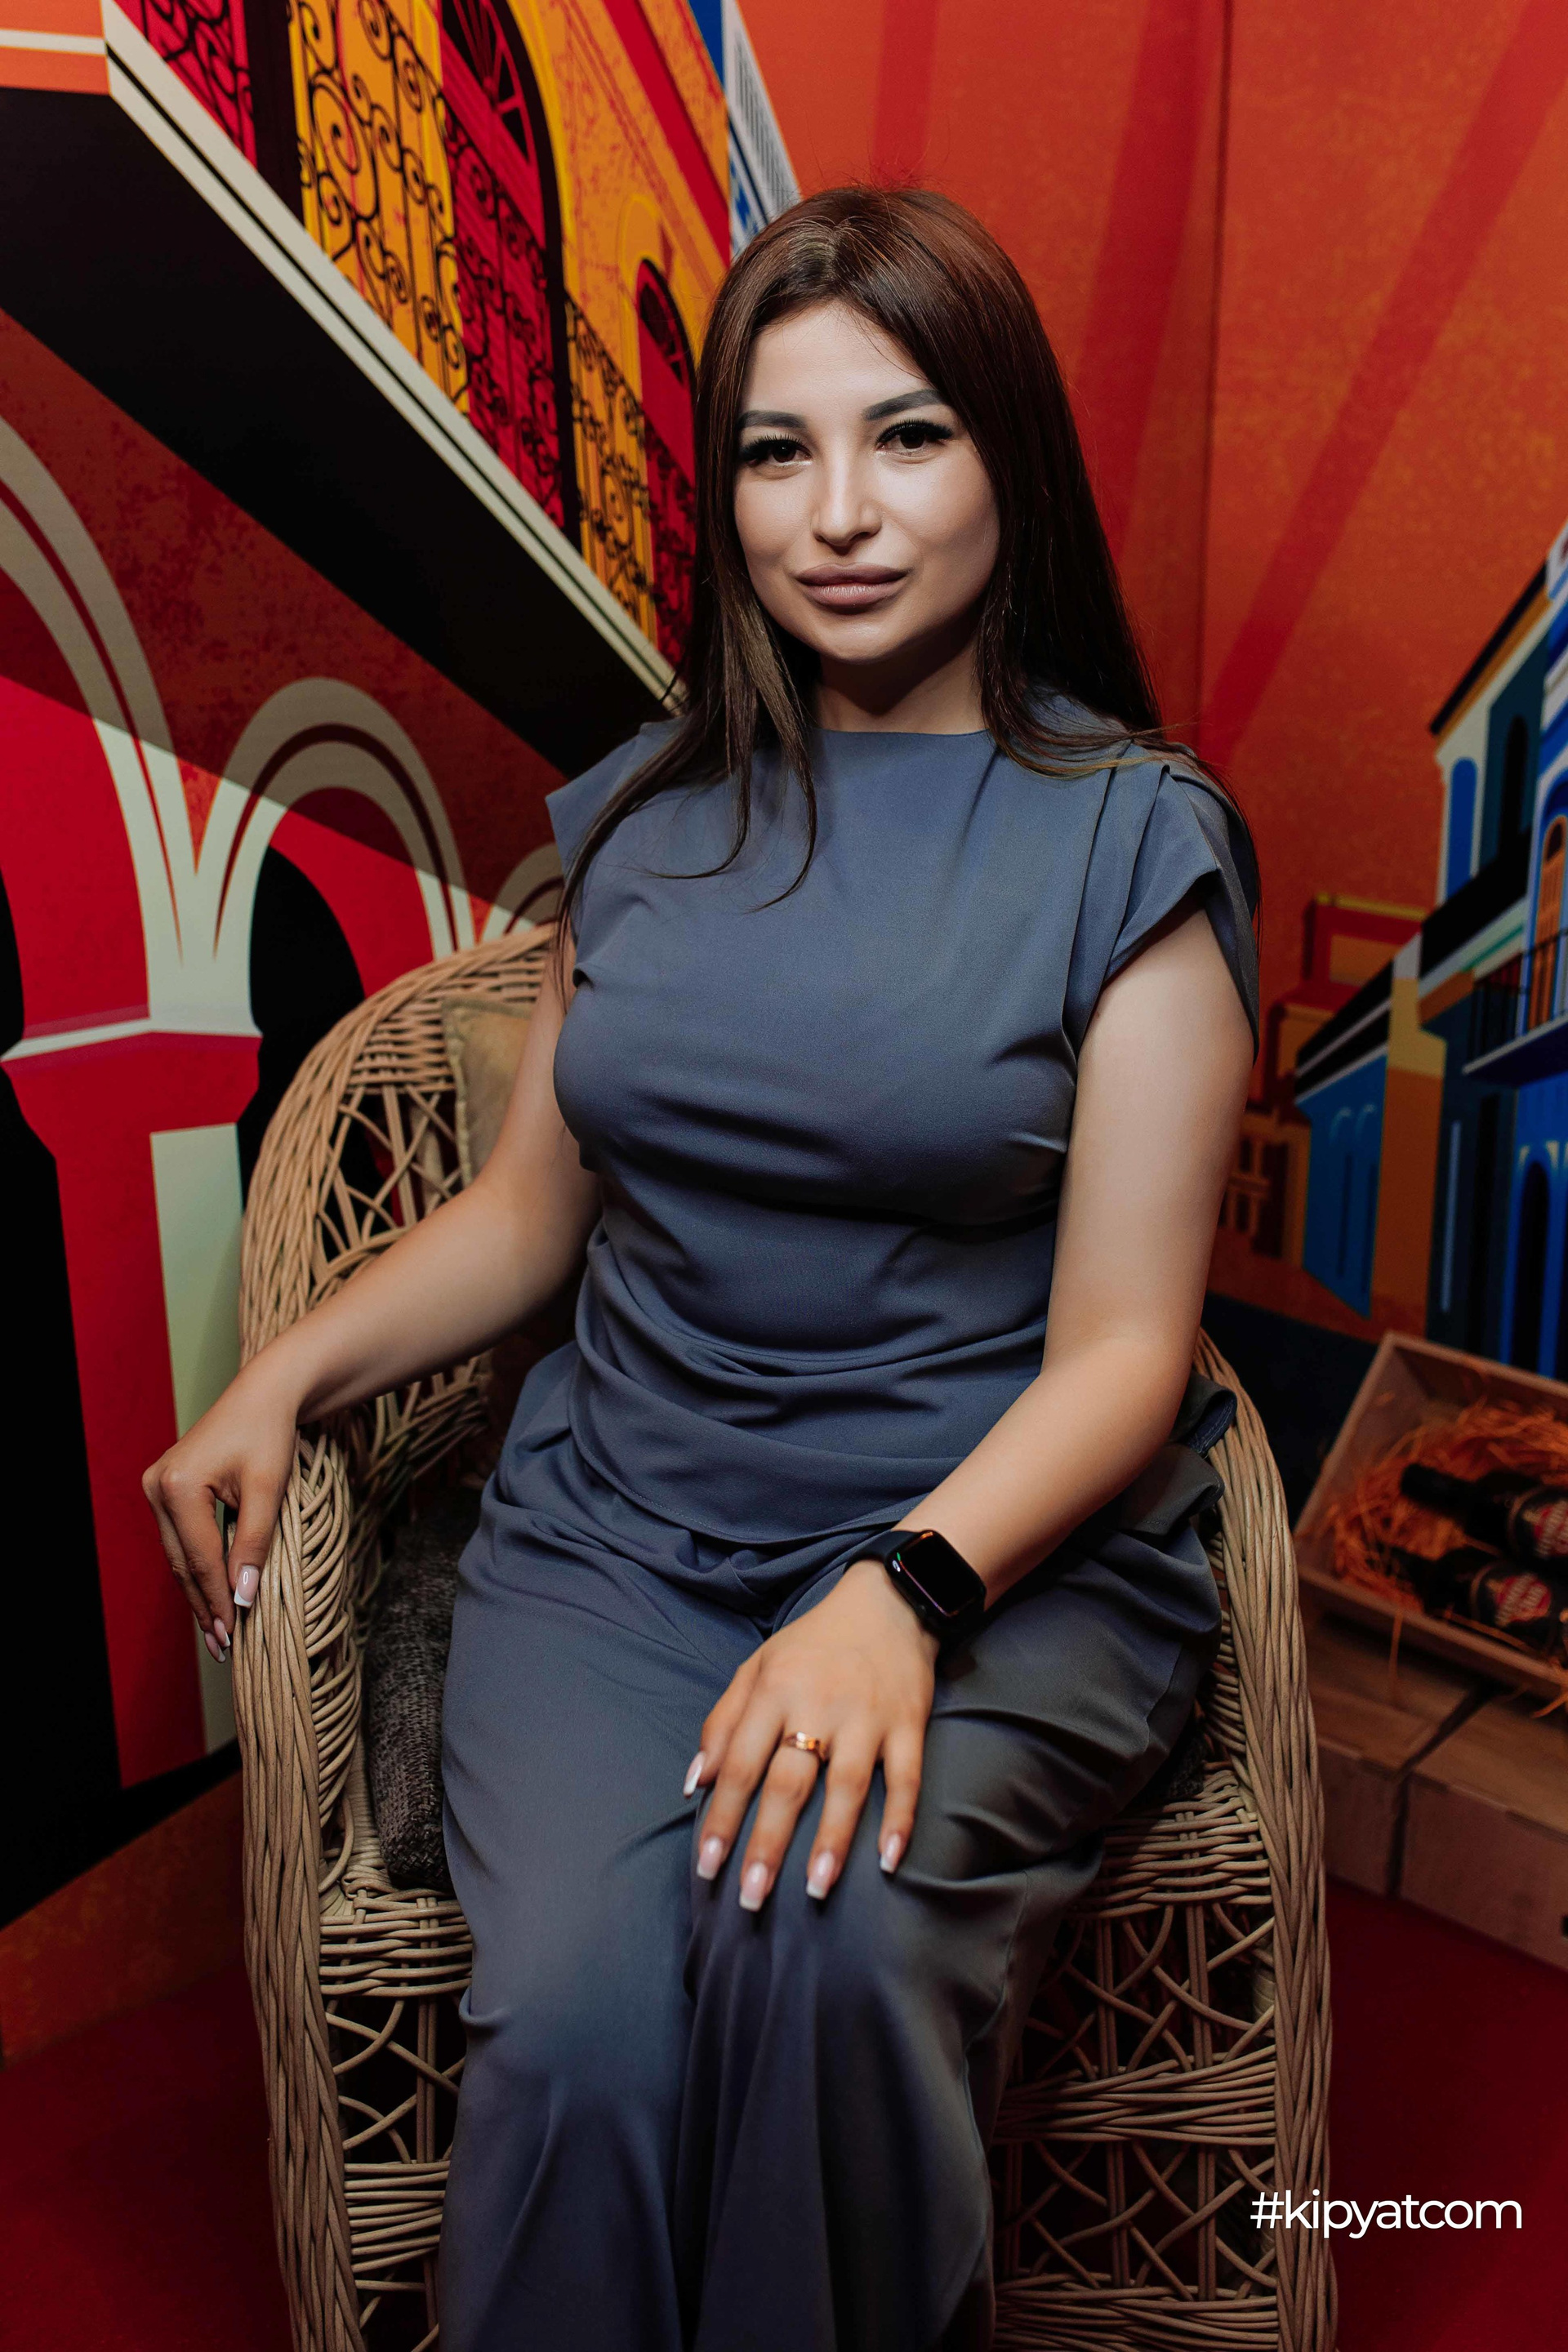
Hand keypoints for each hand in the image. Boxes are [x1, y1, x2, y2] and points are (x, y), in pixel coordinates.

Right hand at [142, 1361, 299, 1662]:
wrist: (265, 1394)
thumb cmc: (270, 1435)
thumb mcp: (267, 1490)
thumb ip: (253, 1544)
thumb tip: (244, 1599)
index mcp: (177, 1487)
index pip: (201, 1559)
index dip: (218, 1601)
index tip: (233, 1637)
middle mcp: (156, 1488)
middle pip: (183, 1562)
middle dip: (204, 1605)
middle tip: (223, 1647)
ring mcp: (156, 1487)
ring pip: (178, 1554)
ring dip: (198, 1591)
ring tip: (218, 1630)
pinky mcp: (166, 1488)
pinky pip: (181, 1539)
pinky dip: (197, 1567)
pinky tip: (211, 1593)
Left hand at [686, 1559, 938, 1907]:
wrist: (888, 1603)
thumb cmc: (812, 1644)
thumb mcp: (757, 1667)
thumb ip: (722, 1722)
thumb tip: (694, 1783)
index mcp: (774, 1691)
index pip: (739, 1764)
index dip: (723, 1817)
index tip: (707, 1866)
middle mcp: (819, 1705)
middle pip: (789, 1783)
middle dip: (768, 1844)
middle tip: (750, 1897)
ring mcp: (867, 1717)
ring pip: (848, 1787)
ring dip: (832, 1841)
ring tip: (815, 1889)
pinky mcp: (908, 1723)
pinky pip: (906, 1777)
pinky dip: (900, 1818)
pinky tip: (890, 1860)